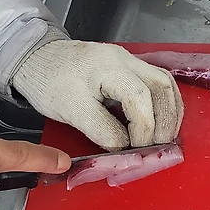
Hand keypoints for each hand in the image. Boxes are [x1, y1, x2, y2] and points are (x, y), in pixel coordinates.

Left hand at [12, 39, 183, 149]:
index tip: (137, 149)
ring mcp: (130, 61)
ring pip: (166, 84)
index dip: (144, 129)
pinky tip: (160, 123)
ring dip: (171, 113)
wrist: (38, 61)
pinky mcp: (130, 68)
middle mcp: (125, 60)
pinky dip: (165, 106)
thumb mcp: (71, 112)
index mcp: (107, 67)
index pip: (140, 98)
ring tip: (164, 139)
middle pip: (163, 87)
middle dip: (166, 121)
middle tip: (159, 148)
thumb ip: (102, 131)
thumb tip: (126, 148)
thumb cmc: (50, 83)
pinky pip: (159, 84)